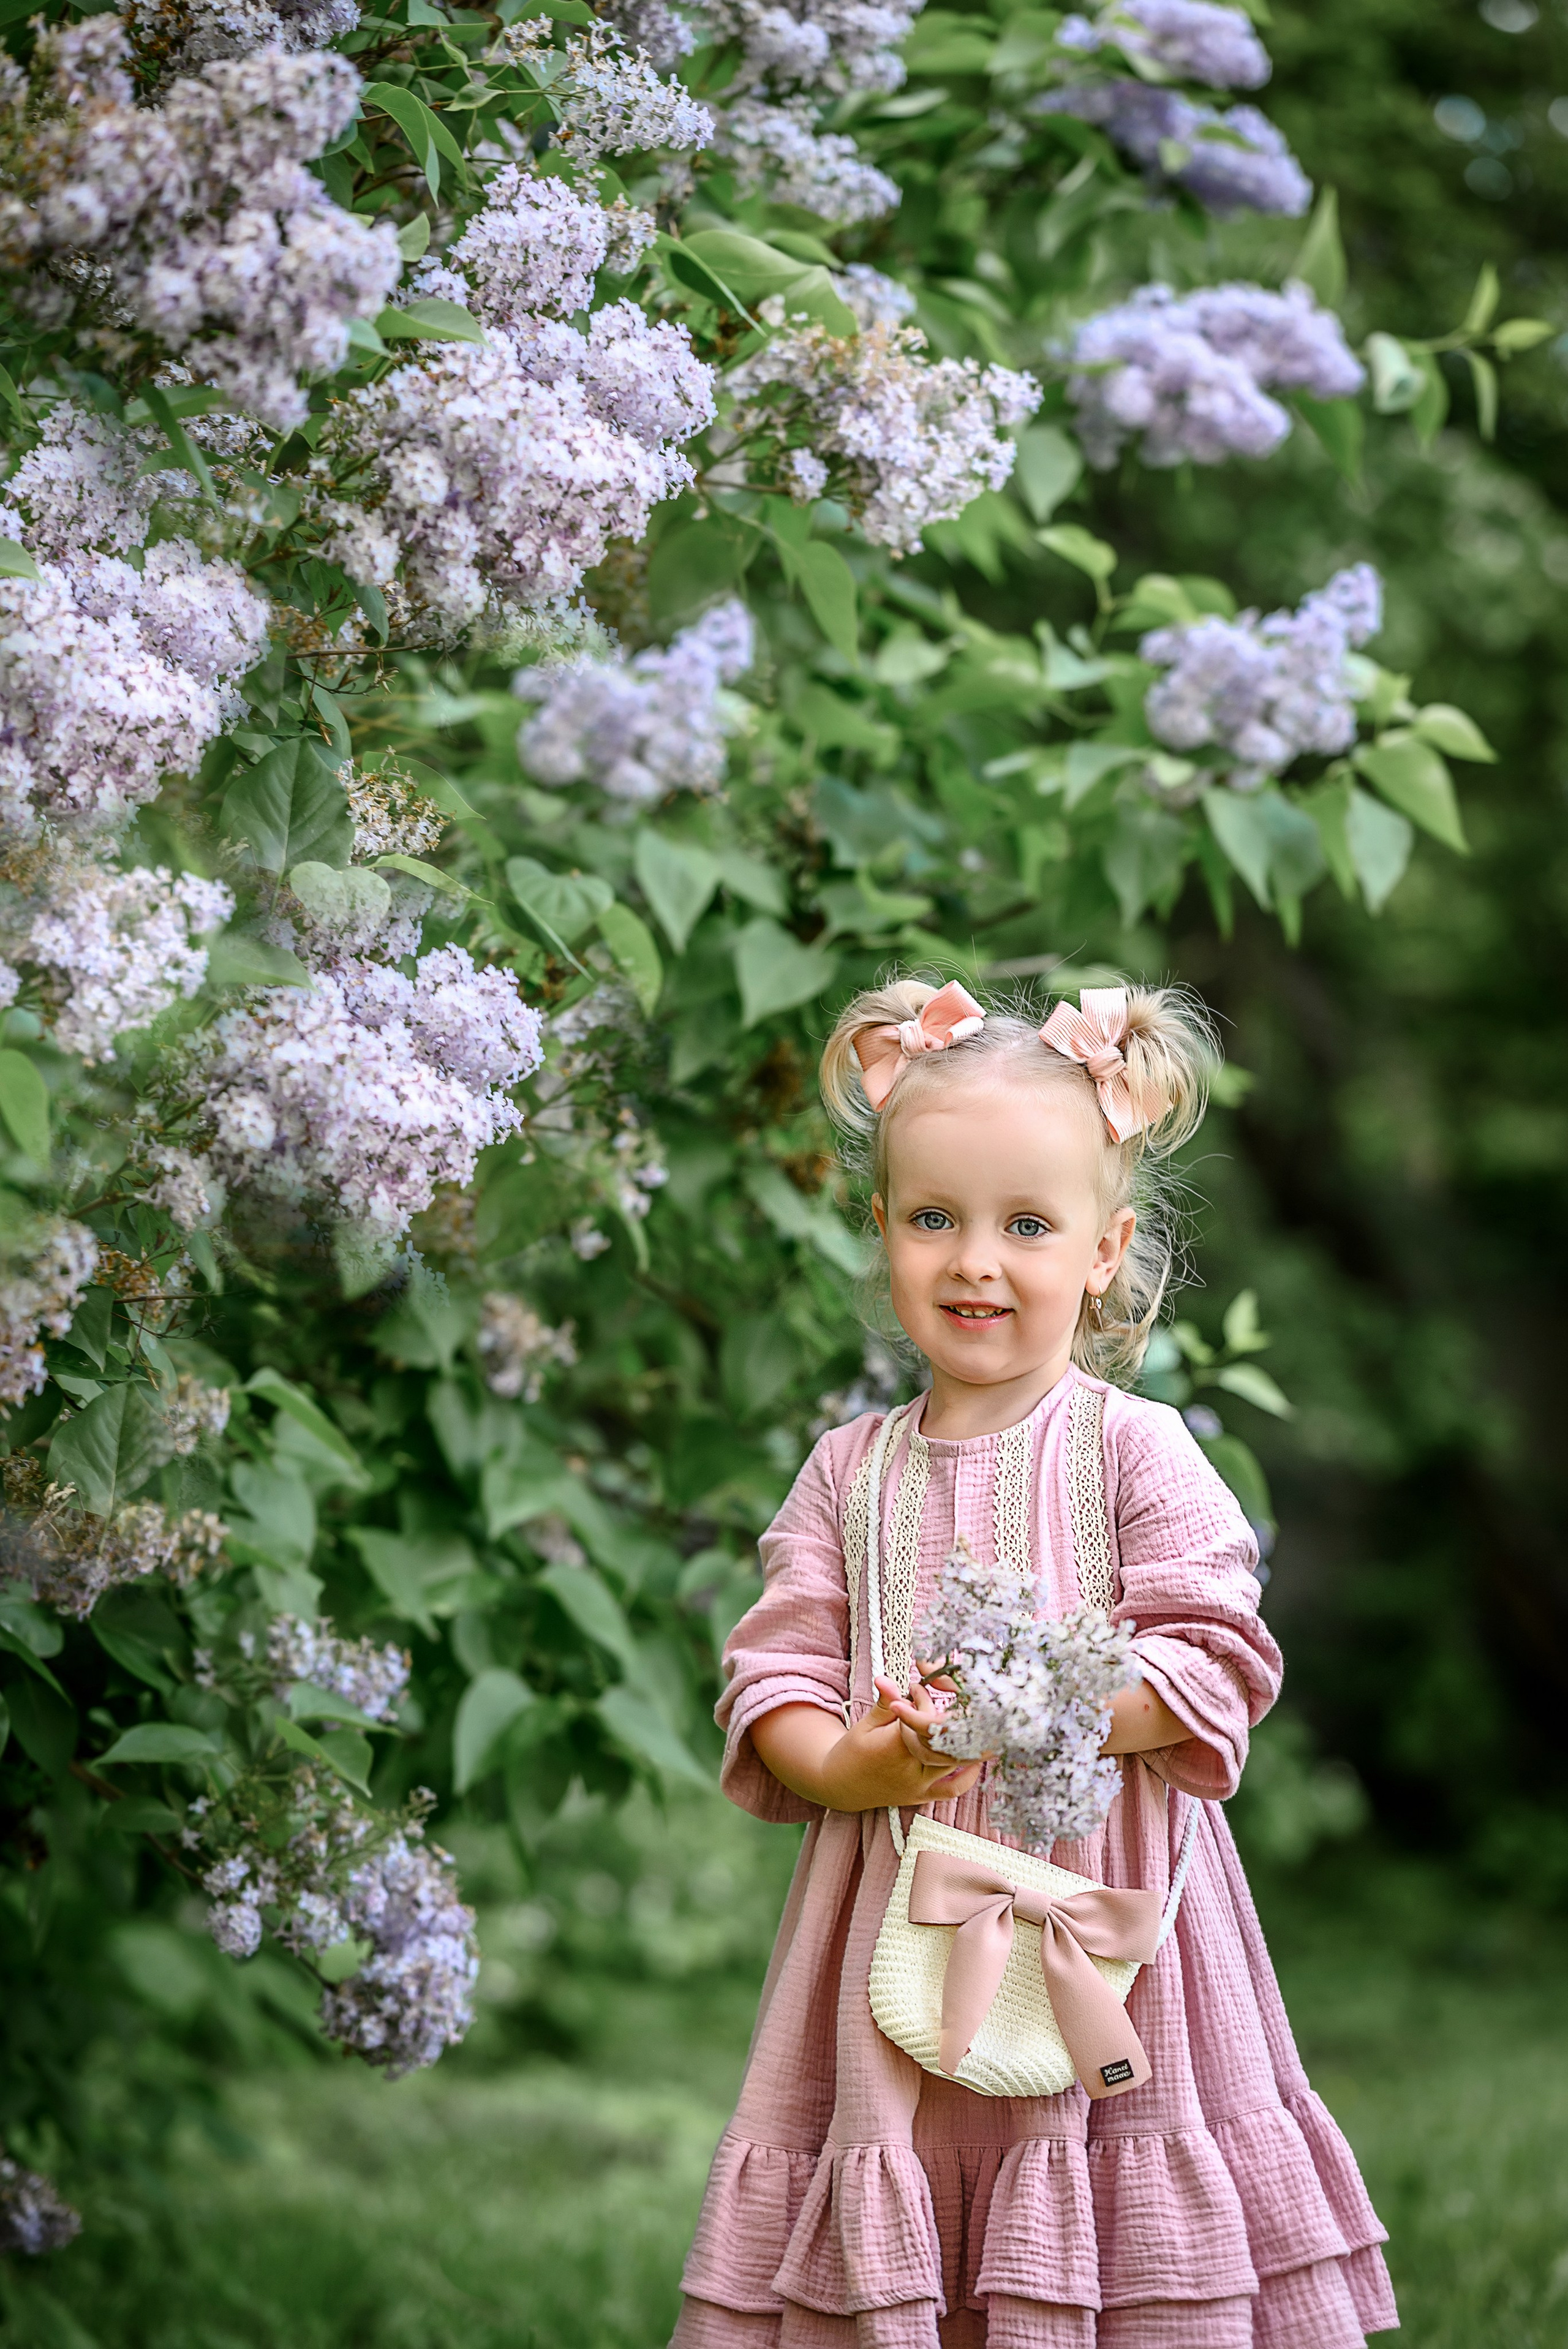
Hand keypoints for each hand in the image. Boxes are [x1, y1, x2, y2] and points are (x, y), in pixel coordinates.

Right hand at [751, 1679, 983, 1813]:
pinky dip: (967, 1776)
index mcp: (894, 1747)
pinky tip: (974, 1758)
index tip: (915, 1688)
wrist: (841, 1787)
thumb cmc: (852, 1752)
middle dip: (943, 1716)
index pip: (922, 1718)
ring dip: (962, 1742)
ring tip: (965, 1723)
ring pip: (954, 1763)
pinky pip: (953, 1790)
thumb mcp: (865, 1725)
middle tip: (939, 1702)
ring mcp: (919, 1785)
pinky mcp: (923, 1796)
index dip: (923, 1699)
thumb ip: (885, 1704)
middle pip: (942, 1739)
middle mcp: (910, 1769)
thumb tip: (888, 1679)